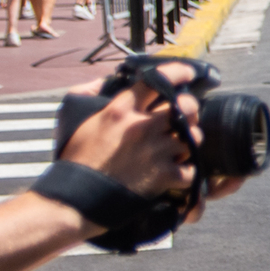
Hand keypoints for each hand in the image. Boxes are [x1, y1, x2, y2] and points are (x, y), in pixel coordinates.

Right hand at [56, 62, 201, 201]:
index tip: (187, 72)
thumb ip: (89, 94)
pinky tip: (179, 170)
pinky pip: (191, 169)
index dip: (177, 72)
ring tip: (182, 145)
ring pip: (193, 136)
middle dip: (190, 108)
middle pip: (185, 106)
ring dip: (191, 140)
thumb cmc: (76, 160)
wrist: (76, 198)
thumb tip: (104, 81)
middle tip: (186, 115)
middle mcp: (141, 126)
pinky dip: (188, 171)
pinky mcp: (162, 176)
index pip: (156, 80)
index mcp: (121, 110)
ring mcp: (154, 151)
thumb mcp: (79, 120)